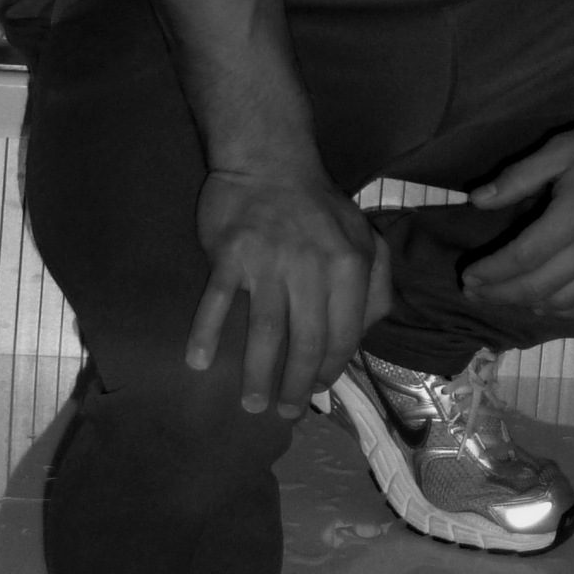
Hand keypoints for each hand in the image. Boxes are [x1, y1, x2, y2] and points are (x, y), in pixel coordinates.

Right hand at [185, 167, 391, 416]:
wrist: (269, 160)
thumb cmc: (318, 207)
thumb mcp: (363, 237)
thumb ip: (376, 284)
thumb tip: (366, 333)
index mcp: (349, 266)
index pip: (343, 335)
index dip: (331, 370)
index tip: (318, 390)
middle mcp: (312, 268)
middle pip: (305, 343)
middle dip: (296, 386)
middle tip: (285, 413)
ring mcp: (268, 261)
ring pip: (264, 332)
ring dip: (256, 374)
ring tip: (251, 403)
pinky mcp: (230, 254)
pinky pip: (216, 302)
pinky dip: (205, 333)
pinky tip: (197, 362)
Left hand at [461, 101, 573, 318]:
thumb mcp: (564, 147)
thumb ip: (519, 177)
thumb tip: (477, 201)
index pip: (523, 257)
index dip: (492, 272)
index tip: (469, 276)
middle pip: (539, 287)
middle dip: (501, 294)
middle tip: (475, 292)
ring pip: (565, 302)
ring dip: (528, 305)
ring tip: (504, 297)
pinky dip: (566, 310)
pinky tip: (547, 304)